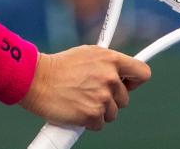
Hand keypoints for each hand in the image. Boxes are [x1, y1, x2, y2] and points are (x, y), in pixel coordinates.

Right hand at [20, 46, 151, 130]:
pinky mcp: (92, 115)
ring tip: (81, 100)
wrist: (37, 79)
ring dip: (99, 110)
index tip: (128, 84)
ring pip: (112, 113)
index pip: (142, 73)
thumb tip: (120, 72)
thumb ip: (107, 63)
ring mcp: (102, 97)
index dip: (135, 81)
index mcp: (111, 59)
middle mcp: (110, 78)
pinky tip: (76, 110)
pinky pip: (99, 124)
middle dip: (111, 98)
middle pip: (125, 98)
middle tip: (92, 93)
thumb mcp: (88, 54)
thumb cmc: (60, 66)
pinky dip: (89, 121)